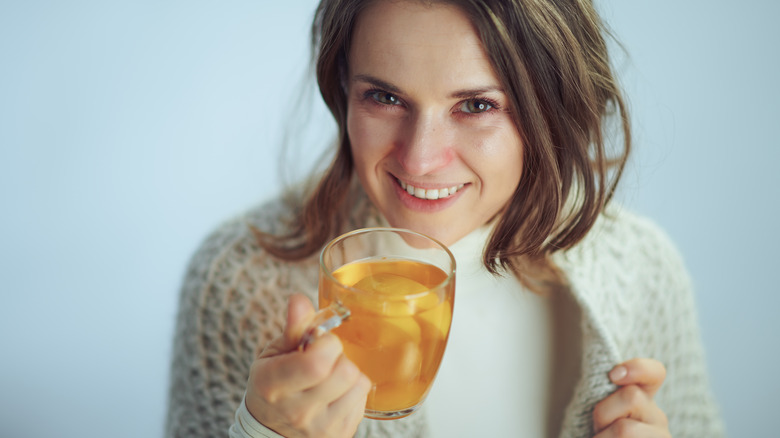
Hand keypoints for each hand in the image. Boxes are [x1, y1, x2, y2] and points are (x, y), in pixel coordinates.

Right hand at [245, 294, 370, 437]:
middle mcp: (297, 411)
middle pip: (344, 372)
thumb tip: (299, 300)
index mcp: (273, 385)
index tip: (318, 342)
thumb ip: (293, 327)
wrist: (271, 430)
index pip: (317, 363)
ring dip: (349, 374)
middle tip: (324, 359)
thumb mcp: (274, 354)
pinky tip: (335, 393)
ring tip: (330, 377)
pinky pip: (363, 400)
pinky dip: (353, 391)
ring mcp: (321, 427)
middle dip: (339, 357)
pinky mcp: (340, 434)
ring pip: (359, 384)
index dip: (327, 344)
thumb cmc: (273, 385)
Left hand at [592, 358, 669, 436]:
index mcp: (643, 403)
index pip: (654, 373)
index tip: (613, 375)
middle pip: (632, 396)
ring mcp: (660, 437)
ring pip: (625, 428)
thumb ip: (607, 398)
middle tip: (598, 430)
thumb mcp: (601, 417)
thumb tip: (610, 376)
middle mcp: (657, 419)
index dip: (637, 368)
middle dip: (604, 412)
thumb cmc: (602, 436)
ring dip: (603, 437)